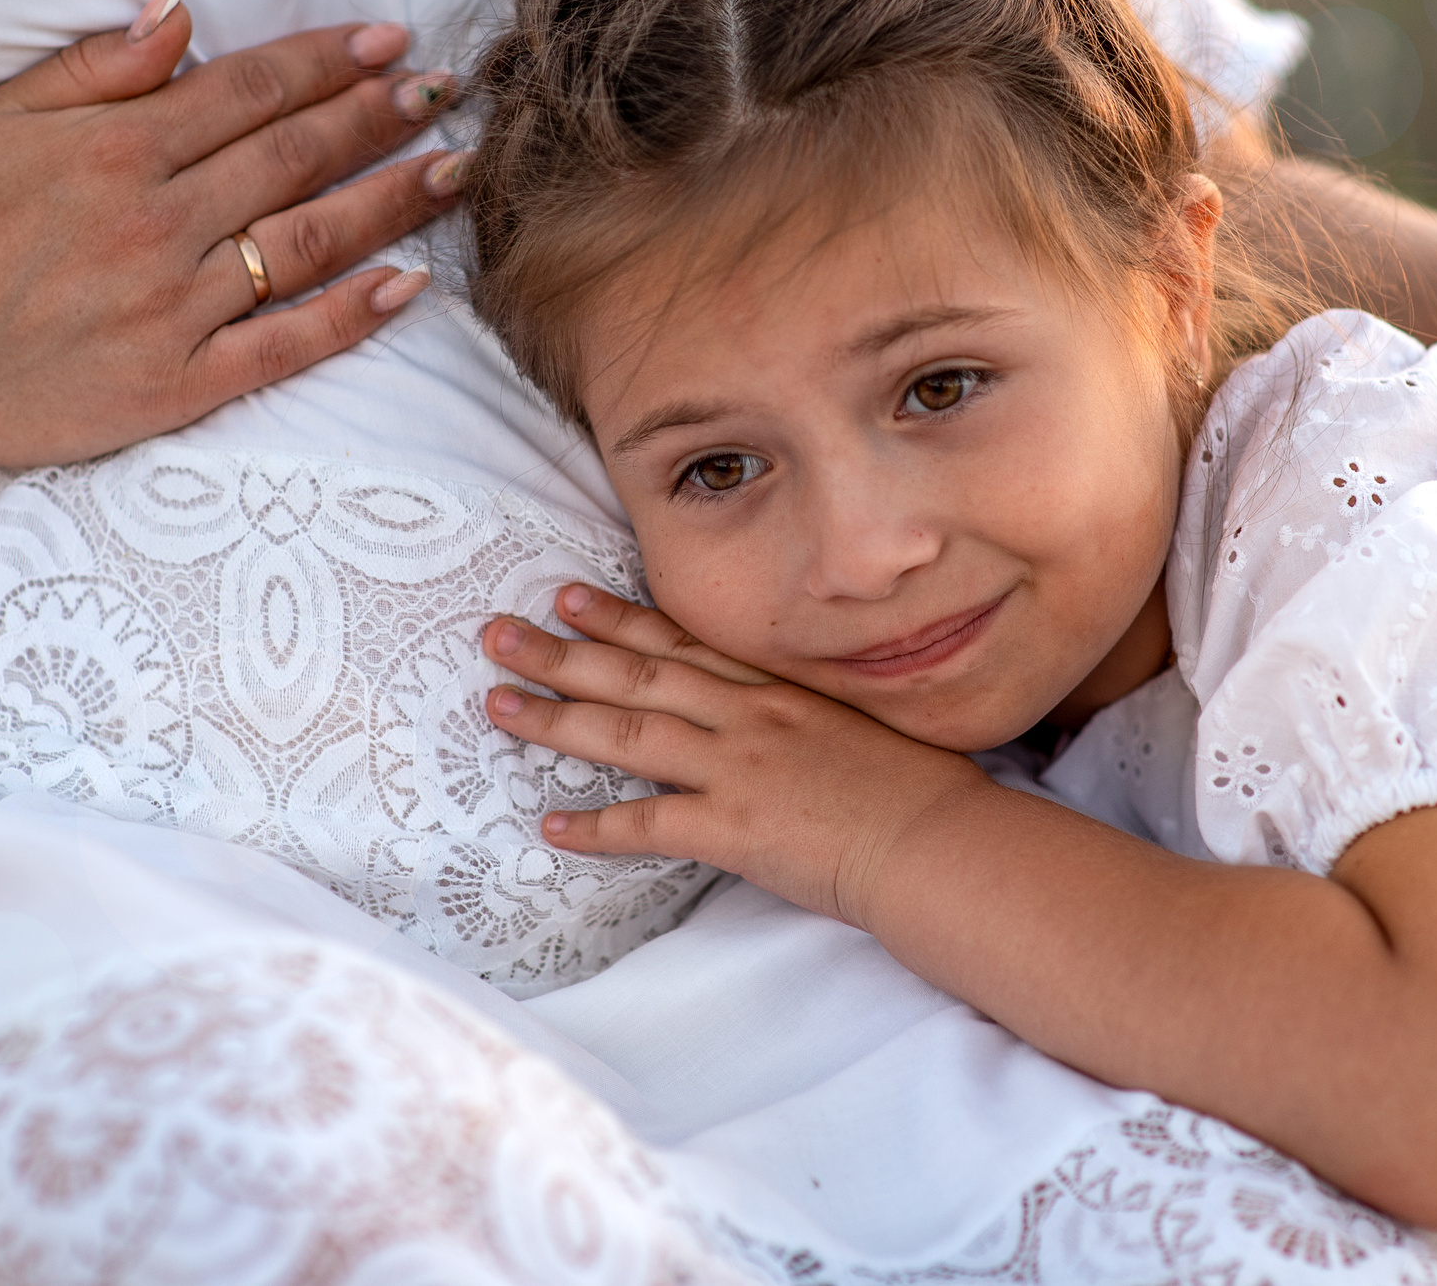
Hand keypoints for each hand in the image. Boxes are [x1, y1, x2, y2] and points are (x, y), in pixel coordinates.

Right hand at [0, 0, 464, 476]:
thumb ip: (97, 65)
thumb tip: (185, 5)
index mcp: (115, 149)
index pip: (250, 91)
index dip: (329, 61)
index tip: (391, 38)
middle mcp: (154, 222)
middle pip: (296, 157)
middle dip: (381, 117)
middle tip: (447, 92)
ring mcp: (172, 307)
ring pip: (309, 242)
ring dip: (392, 202)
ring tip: (453, 171)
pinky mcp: (178, 384)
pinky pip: (285, 346)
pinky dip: (353, 315)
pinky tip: (409, 285)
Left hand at [479, 584, 992, 925]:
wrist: (939, 842)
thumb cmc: (917, 790)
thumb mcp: (862, 724)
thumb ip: (808, 713)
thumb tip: (777, 718)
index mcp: (778, 687)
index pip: (683, 642)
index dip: (620, 616)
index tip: (569, 595)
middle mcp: (749, 716)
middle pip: (637, 675)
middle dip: (561, 652)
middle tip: (497, 634)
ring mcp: (738, 768)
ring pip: (626, 735)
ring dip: (555, 719)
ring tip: (496, 705)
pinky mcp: (733, 828)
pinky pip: (649, 825)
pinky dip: (596, 828)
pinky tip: (550, 829)